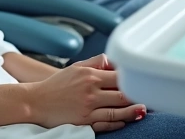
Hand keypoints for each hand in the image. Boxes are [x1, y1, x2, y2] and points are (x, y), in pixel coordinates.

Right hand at [23, 54, 144, 133]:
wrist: (36, 101)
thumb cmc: (55, 85)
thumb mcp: (74, 68)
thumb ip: (95, 63)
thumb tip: (113, 61)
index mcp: (89, 75)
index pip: (119, 76)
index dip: (133, 79)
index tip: (142, 81)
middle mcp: (91, 91)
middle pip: (123, 94)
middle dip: (137, 95)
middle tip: (148, 96)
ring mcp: (89, 108)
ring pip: (118, 111)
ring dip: (133, 111)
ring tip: (143, 109)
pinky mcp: (85, 122)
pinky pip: (107, 123)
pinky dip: (119, 122)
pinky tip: (125, 120)